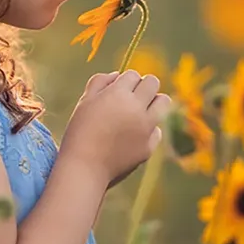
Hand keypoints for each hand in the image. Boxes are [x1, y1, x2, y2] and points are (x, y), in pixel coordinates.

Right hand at [60, 70, 169, 187]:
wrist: (84, 168)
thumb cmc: (79, 133)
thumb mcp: (84, 102)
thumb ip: (100, 82)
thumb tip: (118, 75)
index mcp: (118, 94)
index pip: (133, 75)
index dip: (124, 82)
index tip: (116, 92)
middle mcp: (136, 108)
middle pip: (153, 82)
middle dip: (143, 86)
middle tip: (131, 98)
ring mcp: (145, 128)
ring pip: (164, 102)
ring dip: (154, 102)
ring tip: (140, 111)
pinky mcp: (149, 146)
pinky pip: (157, 130)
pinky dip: (149, 129)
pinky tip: (134, 134)